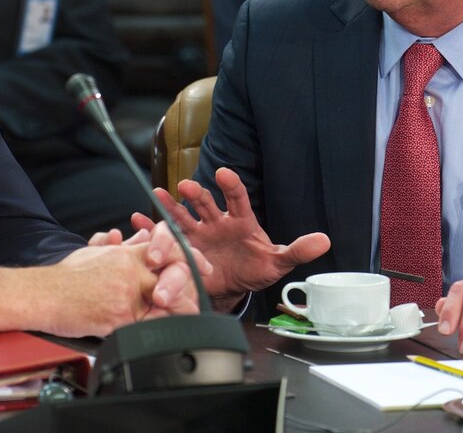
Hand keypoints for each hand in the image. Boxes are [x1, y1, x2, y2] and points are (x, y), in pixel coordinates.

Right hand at [0, 221, 207, 336]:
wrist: (43, 295)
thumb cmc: (66, 276)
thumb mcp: (94, 252)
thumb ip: (119, 245)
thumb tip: (135, 235)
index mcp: (126, 254)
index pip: (168, 249)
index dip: (190, 258)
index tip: (203, 268)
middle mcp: (130, 272)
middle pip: (173, 278)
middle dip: (189, 291)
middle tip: (198, 301)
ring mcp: (126, 296)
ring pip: (163, 306)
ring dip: (175, 314)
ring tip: (186, 322)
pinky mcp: (118, 319)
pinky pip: (145, 328)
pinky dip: (153, 332)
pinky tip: (158, 335)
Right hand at [132, 166, 330, 306]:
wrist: (234, 287)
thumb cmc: (256, 268)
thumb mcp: (277, 261)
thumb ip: (298, 250)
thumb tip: (325, 241)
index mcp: (240, 219)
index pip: (237, 197)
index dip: (230, 185)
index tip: (224, 174)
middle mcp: (216, 221)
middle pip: (205, 203)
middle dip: (196, 193)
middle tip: (186, 186)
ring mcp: (198, 234)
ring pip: (182, 216)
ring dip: (170, 205)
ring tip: (157, 194)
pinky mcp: (183, 249)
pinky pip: (165, 236)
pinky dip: (149, 228)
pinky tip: (136, 220)